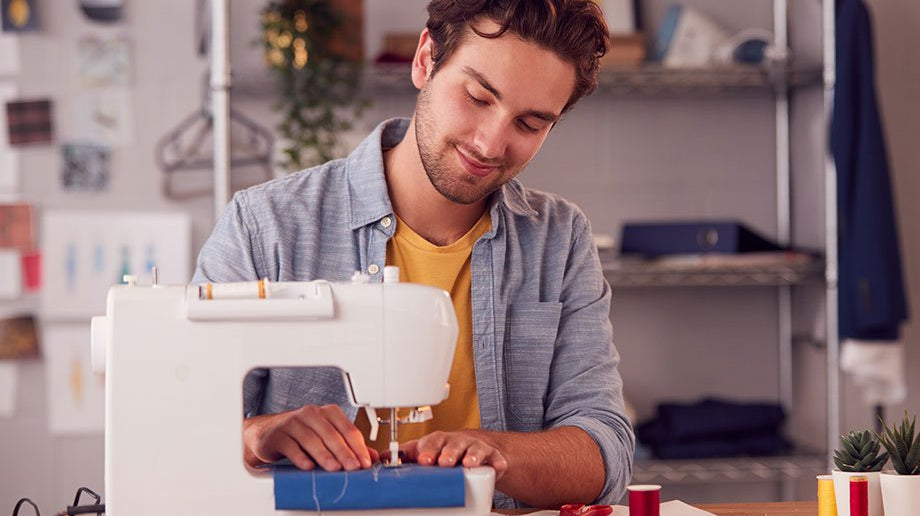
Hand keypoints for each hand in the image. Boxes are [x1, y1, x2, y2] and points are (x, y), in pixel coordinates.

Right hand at [243, 404, 378, 470]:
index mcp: (328, 412)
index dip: (358, 446)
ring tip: (334, 468)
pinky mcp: (278, 435)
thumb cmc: (302, 435)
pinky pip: (291, 446)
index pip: (347, 428)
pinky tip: (308, 466)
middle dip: (344, 452)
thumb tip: (372, 457)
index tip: (365, 462)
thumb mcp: (327, 437)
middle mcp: (311, 414)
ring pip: (311, 439)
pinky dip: (300, 457)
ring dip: (324, 455)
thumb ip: (349, 446)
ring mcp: (293, 422)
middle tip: (353, 467)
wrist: (269, 433)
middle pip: (331, 434)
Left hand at [399, 430, 507, 479]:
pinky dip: (495, 463)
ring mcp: (475, 448)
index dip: (428, 450)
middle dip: (448, 453)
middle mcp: (457, 442)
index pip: (432, 441)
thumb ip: (406, 455)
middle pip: (453, 444)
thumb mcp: (426, 451)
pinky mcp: (493, 457)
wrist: (476, 449)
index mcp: (439, 441)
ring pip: (474, 449)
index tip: (424, 460)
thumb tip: (380, 457)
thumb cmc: (447, 450)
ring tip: (467, 464)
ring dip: (471, 456)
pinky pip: (495, 459)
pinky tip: (494, 467)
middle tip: (444, 462)